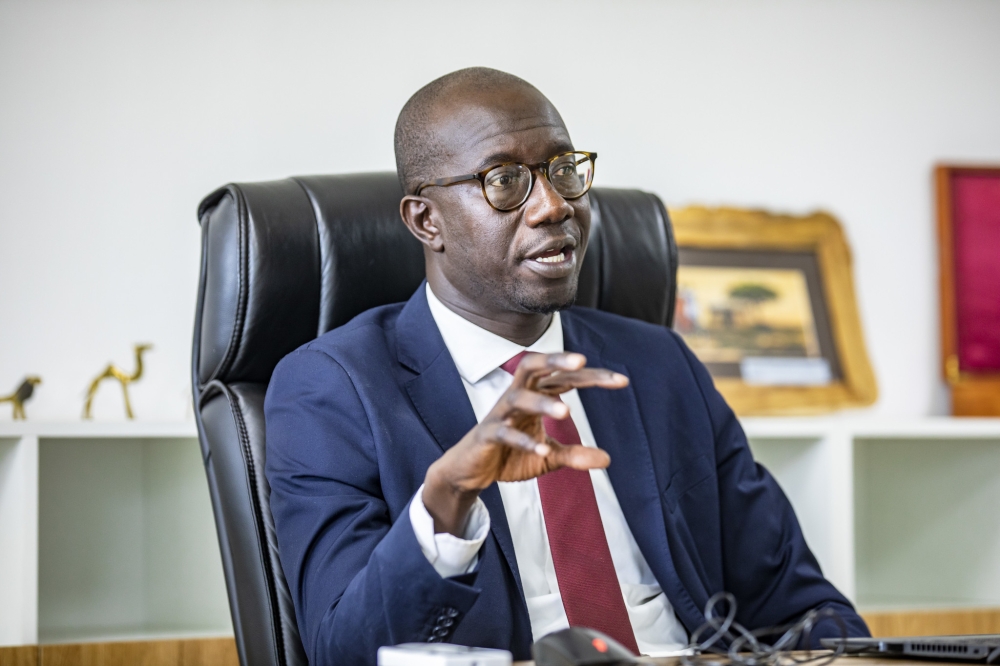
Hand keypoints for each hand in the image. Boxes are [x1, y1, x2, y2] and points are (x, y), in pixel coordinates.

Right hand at [422, 352, 628, 535]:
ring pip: (518, 397)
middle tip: (581, 360)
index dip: (592, 377)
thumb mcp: (548, 456)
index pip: (565, 378)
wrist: (472, 470)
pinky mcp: (487, 434)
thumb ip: (574, 454)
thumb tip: (608, 460)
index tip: (622, 381)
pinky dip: (522, 440)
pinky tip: (540, 448)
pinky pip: (504, 432)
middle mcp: (517, 397)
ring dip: (541, 404)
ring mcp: (500, 414)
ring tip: (565, 413)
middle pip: (533, 367)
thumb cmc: (510, 454)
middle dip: (555, 360)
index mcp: (534, 395)